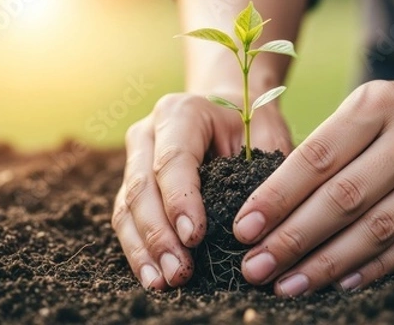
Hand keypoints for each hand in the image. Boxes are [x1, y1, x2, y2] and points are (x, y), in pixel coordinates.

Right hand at [112, 92, 291, 289]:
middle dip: (159, 235)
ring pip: (127, 207)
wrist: (230, 111)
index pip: (173, 159)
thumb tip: (260, 224)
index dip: (180, 199)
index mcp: (182, 113)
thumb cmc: (252, 127)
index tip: (194, 237)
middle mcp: (148, 134)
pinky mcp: (132, 184)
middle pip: (142, 187)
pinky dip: (138, 250)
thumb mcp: (267, 137)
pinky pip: (126, 219)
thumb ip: (264, 170)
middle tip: (179, 272)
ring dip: (144, 249)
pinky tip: (153, 276)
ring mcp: (135, 159)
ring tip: (162, 282)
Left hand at [233, 79, 393, 295]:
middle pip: (343, 199)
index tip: (244, 228)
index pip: (317, 158)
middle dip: (292, 239)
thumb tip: (268, 207)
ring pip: (373, 231)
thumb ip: (323, 149)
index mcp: (377, 106)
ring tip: (287, 284)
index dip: (277, 197)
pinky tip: (336, 283)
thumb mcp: (362, 108)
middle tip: (255, 267)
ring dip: (325, 264)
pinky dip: (369, 269)